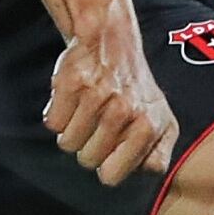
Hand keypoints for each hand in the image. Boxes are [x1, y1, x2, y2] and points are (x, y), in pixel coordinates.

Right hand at [45, 9, 179, 185]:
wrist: (111, 38)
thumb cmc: (136, 87)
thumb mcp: (160, 120)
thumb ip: (158, 155)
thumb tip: (147, 171)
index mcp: (148, 126)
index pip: (110, 176)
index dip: (106, 166)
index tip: (112, 150)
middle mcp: (123, 111)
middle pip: (86, 160)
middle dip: (89, 147)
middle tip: (99, 124)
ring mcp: (96, 96)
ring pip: (67, 143)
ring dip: (73, 131)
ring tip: (87, 110)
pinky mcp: (71, 83)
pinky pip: (52, 123)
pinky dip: (58, 115)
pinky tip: (74, 99)